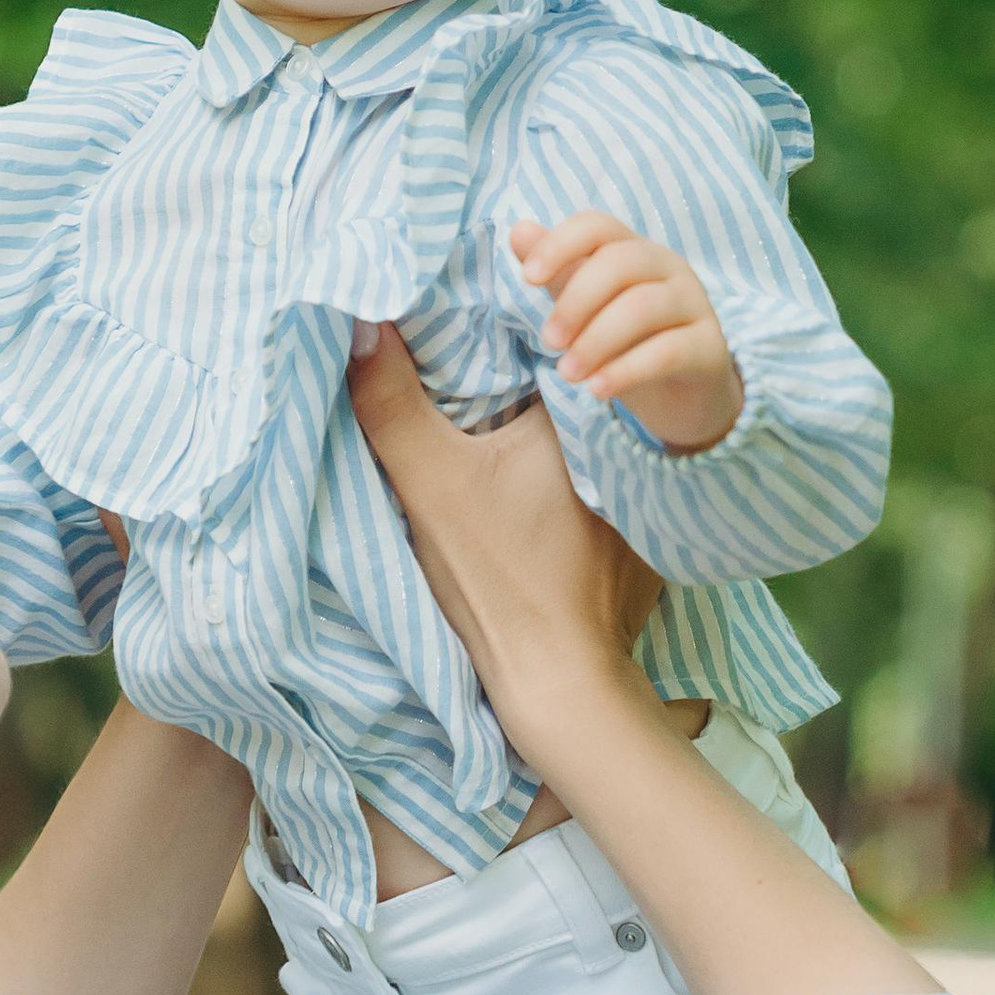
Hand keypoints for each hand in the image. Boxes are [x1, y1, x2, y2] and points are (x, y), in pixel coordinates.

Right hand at [347, 323, 663, 773]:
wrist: (561, 677)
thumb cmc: (501, 578)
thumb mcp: (432, 481)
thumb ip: (391, 402)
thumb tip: (359, 320)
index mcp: (582, 405)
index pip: (537, 331)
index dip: (490, 316)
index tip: (447, 323)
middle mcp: (622, 432)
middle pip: (554, 374)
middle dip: (510, 362)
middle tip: (453, 361)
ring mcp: (635, 480)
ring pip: (570, 420)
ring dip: (534, 412)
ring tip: (484, 408)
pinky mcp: (632, 521)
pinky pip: (586, 464)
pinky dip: (554, 459)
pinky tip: (520, 472)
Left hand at [510, 212, 744, 453]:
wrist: (683, 397)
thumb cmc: (628, 344)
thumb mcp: (587, 309)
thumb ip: (558, 272)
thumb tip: (519, 231)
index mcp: (634, 251)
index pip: (598, 226)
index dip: (560, 244)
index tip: (528, 278)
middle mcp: (669, 268)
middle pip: (619, 262)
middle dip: (575, 302)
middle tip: (548, 342)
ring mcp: (695, 305)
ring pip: (642, 307)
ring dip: (595, 341)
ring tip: (568, 373)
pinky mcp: (710, 348)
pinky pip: (667, 351)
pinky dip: (625, 371)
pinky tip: (597, 390)